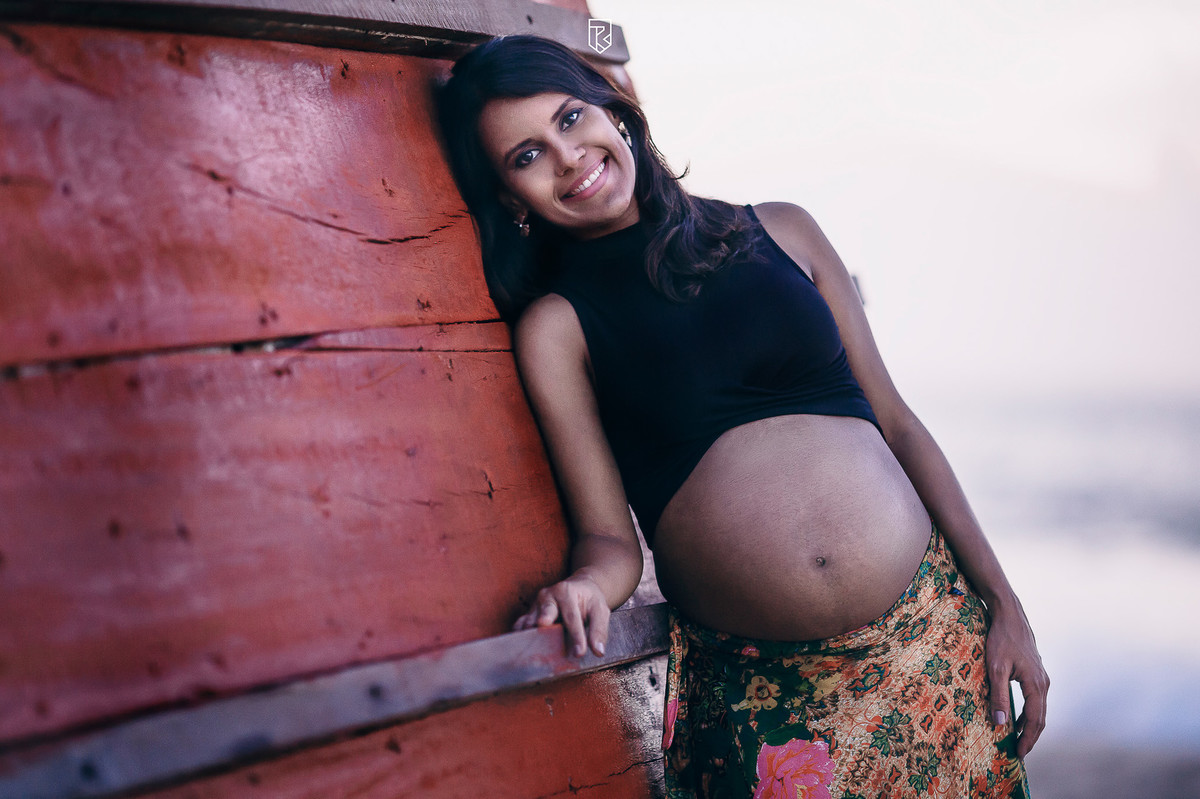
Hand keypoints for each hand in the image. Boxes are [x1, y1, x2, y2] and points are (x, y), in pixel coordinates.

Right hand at [513, 573, 610, 657]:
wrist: (578, 588)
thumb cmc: (589, 600)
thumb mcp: (600, 610)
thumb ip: (599, 630)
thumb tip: (598, 651)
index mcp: (566, 591)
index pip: (571, 616)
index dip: (576, 635)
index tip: (579, 653)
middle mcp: (547, 596)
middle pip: (545, 612)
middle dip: (544, 621)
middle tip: (544, 630)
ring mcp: (535, 605)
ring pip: (530, 622)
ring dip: (534, 637)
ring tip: (537, 653)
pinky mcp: (528, 615)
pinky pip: (520, 626)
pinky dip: (521, 637)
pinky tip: (524, 649)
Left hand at [985, 600, 1048, 757]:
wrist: (1009, 614)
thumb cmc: (1001, 638)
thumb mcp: (995, 667)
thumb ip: (998, 694)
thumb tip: (999, 722)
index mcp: (1036, 684)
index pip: (1035, 719)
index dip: (1028, 738)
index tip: (1019, 753)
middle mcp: (1043, 682)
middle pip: (1040, 717)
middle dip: (1031, 736)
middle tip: (1019, 752)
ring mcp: (1041, 676)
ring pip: (1038, 708)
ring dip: (1030, 725)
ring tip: (1018, 739)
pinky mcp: (1034, 672)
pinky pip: (1035, 699)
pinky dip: (1028, 712)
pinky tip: (1017, 718)